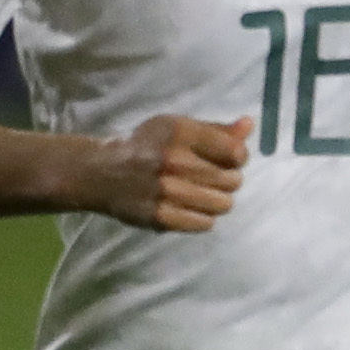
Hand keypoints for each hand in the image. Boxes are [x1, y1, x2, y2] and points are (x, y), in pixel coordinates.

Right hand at [86, 113, 248, 232]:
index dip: (237, 158)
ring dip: (217, 200)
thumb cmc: (147, 146)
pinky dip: (202, 217)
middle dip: (228, 180)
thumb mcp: (177, 128)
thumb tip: (249, 126)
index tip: (227, 159)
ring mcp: (165, 190)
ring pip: (223, 204)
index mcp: (180, 133)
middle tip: (210, 178)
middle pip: (233, 180)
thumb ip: (216, 130)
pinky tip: (189, 207)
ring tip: (200, 193)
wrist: (100, 172)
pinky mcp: (159, 216)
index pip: (236, 152)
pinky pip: (205, 223)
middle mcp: (173, 160)